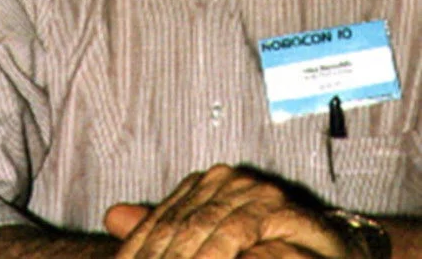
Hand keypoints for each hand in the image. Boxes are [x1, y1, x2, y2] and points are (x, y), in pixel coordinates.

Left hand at [105, 164, 364, 257]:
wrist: (322, 247)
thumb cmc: (260, 241)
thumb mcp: (207, 236)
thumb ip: (163, 228)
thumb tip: (112, 215)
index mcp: (210, 183)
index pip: (167, 219)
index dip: (145, 248)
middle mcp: (236, 184)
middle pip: (192, 226)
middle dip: (171, 256)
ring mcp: (265, 200)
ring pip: (225, 233)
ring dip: (205, 256)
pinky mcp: (296, 220)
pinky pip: (266, 245)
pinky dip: (250, 258)